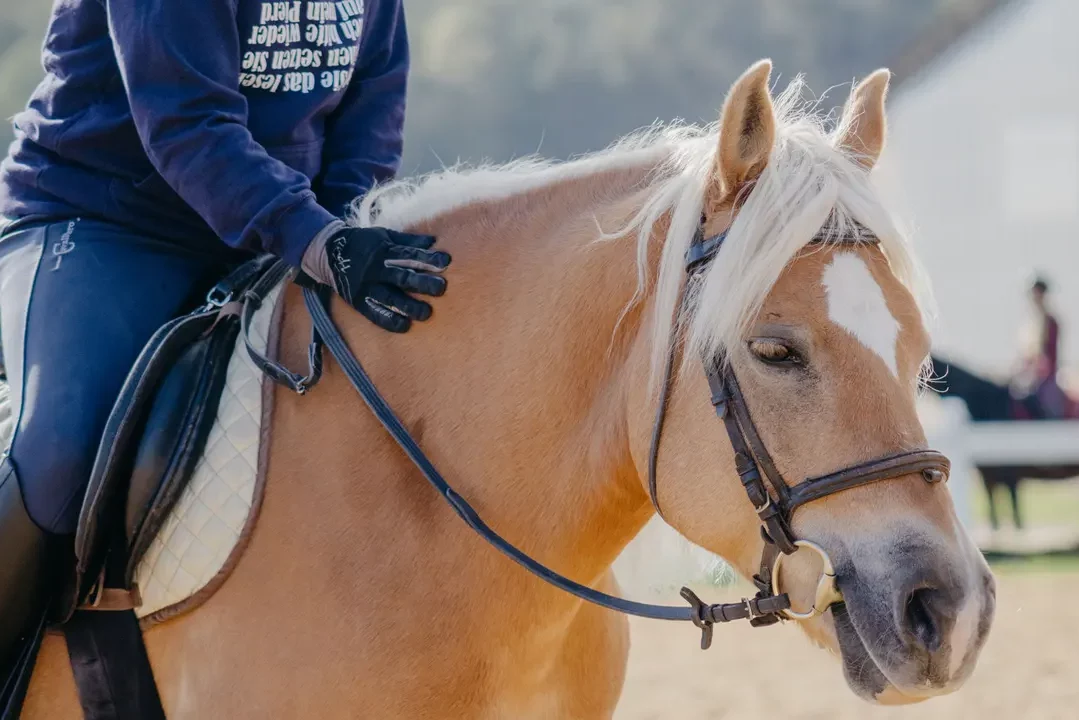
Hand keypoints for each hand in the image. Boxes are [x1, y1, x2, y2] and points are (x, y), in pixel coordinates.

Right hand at [301, 224, 450, 332]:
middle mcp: (376, 269)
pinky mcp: (359, 301)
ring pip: (390, 298)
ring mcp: (367, 287)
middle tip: (441, 288)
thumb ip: (409, 241)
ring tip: (427, 313)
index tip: (445, 262)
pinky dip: (389, 321)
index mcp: (384, 250)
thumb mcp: (384, 235)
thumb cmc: (365, 243)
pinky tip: (405, 326)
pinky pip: (375, 313)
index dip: (427, 258)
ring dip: (409, 306)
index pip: (409, 255)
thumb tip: (434, 242)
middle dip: (422, 283)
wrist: (329, 253)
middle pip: (401, 277)